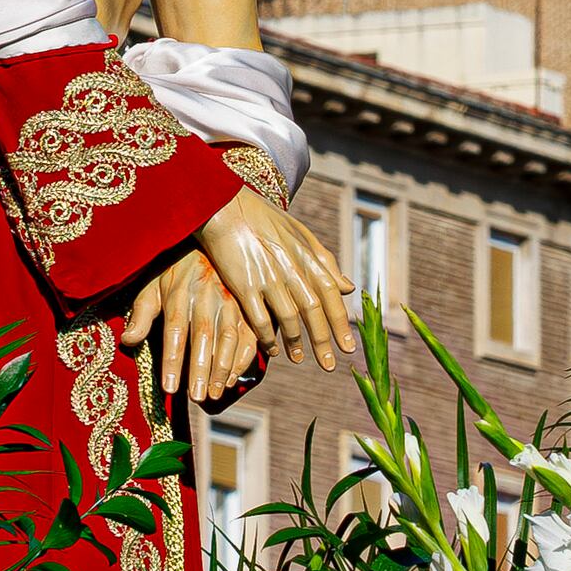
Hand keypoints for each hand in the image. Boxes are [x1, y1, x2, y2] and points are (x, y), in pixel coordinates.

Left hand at [123, 250, 269, 405]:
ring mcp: (229, 302)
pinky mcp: (245, 307)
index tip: (169, 387)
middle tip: (196, 397)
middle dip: (200, 369)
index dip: (172, 360)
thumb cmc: (173, 273)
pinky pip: (249, 334)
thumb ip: (141, 314)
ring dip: (223, 368)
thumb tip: (127, 340)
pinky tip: (233, 378)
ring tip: (214, 394)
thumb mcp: (152, 287)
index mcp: (180, 293)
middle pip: (203, 336)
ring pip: (229, 337)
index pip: (175, 330)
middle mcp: (207, 297)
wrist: (208, 244)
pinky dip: (243, 358)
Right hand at [193, 187, 357, 377]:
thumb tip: (348, 287)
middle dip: (323, 341)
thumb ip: (324, 261)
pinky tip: (271, 349)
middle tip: (329, 366)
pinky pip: (260, 319)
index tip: (348, 347)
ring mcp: (267, 277)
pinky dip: (267, 338)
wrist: (222, 205)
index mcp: (306, 255)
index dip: (340, 323)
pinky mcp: (243, 285)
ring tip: (298, 359)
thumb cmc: (261, 218)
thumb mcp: (299, 233)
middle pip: (314, 312)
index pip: (330, 294)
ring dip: (296, 343)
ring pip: (289, 319)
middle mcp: (291, 268)